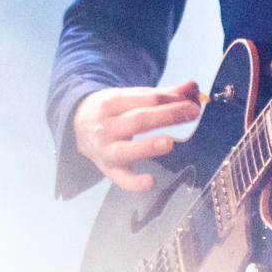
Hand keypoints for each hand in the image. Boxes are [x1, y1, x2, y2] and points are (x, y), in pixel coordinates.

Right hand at [72, 80, 202, 191]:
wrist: (78, 125)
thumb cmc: (114, 110)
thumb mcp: (132, 97)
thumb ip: (164, 94)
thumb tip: (193, 88)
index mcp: (113, 102)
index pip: (146, 99)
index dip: (171, 100)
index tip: (193, 101)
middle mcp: (107, 126)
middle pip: (138, 120)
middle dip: (166, 116)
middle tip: (192, 112)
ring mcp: (106, 150)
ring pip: (125, 150)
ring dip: (147, 146)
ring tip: (168, 143)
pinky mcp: (109, 170)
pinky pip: (121, 180)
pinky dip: (135, 183)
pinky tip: (151, 182)